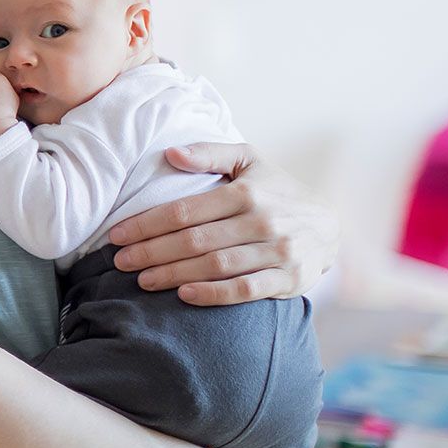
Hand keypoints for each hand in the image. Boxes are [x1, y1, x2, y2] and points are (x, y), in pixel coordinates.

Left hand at [107, 142, 338, 304]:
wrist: (330, 225)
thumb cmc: (276, 190)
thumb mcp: (248, 161)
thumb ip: (209, 154)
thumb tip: (169, 153)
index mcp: (246, 192)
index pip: (185, 210)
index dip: (146, 224)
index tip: (117, 234)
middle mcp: (262, 221)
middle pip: (194, 240)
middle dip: (151, 252)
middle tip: (119, 261)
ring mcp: (277, 252)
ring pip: (215, 266)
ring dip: (173, 274)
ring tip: (141, 280)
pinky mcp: (288, 280)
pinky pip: (245, 290)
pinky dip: (214, 295)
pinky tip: (184, 295)